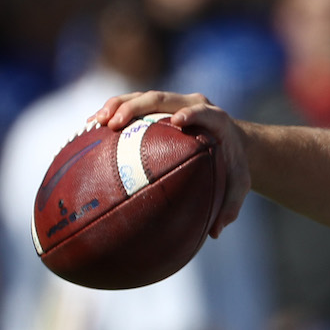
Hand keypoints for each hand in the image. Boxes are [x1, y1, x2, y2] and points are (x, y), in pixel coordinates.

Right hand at [93, 91, 249, 237]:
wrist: (233, 142)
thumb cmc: (234, 166)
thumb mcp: (239, 186)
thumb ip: (231, 206)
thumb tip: (216, 232)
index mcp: (216, 120)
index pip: (202, 112)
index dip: (190, 113)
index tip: (177, 121)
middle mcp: (194, 104)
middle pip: (162, 99)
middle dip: (136, 107)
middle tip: (113, 123)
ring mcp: (175, 102)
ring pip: (143, 97)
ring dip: (118, 105)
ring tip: (95, 121)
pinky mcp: (160, 106)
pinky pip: (134, 103)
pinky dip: (113, 110)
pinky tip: (90, 126)